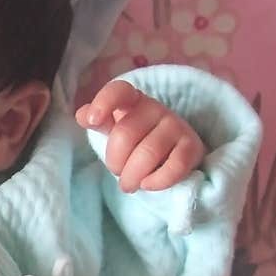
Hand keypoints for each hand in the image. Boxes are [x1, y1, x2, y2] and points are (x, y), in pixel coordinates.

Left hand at [75, 80, 204, 192]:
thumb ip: (97, 120)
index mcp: (132, 100)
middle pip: (125, 135)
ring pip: (147, 154)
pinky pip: (173, 167)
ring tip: (129, 184)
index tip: (92, 121)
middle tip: (117, 172)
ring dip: (132, 177)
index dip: (104, 102)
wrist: (174, 150)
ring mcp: (176, 126)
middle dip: (115, 162)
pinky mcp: (192, 147)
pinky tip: (148, 185)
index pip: (119, 91)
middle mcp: (156, 109)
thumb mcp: (114, 127)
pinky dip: (156, 182)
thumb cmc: (137, 137)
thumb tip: (83, 115)